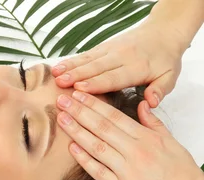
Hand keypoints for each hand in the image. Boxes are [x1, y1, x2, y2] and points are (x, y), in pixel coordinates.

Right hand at [51, 21, 186, 107]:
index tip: (80, 89)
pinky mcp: (103, 47)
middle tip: (60, 83)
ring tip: (54, 74)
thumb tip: (150, 102)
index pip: (114, 77)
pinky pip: (85, 54)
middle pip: (96, 68)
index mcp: (137, 67)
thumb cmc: (165, 59)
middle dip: (77, 75)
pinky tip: (58, 66)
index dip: (96, 83)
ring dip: (70, 67)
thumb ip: (160, 89)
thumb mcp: (171, 76)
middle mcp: (121, 57)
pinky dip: (71, 60)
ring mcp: (110, 50)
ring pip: (88, 60)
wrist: (164, 31)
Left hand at [56, 91, 203, 179]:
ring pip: (97, 146)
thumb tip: (142, 104)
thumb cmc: (183, 174)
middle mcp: (136, 152)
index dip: (94, 104)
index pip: (115, 116)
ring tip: (61, 119)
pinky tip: (71, 148)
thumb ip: (153, 123)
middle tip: (61, 100)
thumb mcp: (172, 143)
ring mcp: (128, 172)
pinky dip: (84, 159)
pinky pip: (98, 172)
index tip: (78, 94)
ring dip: (77, 131)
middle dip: (79, 112)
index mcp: (148, 138)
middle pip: (102, 127)